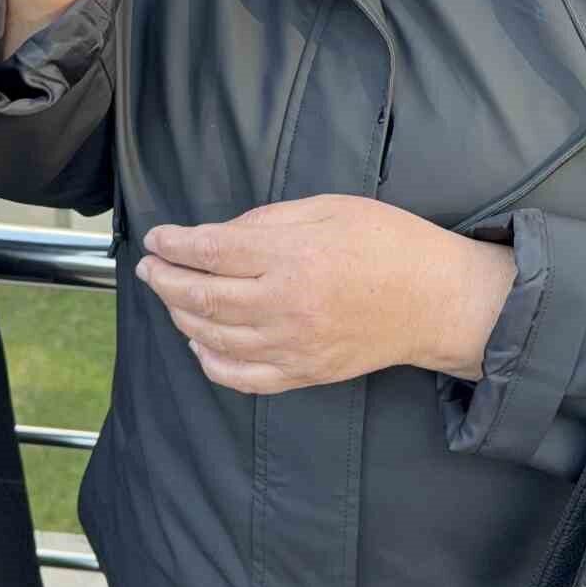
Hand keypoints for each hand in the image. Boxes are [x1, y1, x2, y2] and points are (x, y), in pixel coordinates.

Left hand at [135, 195, 516, 393]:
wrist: (435, 300)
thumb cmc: (388, 244)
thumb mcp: (329, 208)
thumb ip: (269, 220)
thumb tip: (220, 235)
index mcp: (292, 257)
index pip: (211, 252)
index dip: (174, 244)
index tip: (157, 238)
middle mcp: (285, 305)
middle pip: (201, 297)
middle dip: (165, 280)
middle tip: (150, 266)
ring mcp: (292, 346)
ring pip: (212, 338)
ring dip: (180, 316)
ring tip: (171, 297)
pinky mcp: (303, 374)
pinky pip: (241, 377)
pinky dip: (209, 362)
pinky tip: (199, 343)